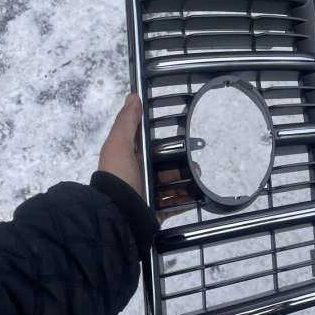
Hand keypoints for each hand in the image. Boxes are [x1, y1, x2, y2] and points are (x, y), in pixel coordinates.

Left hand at [98, 94, 199, 216]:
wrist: (116, 216)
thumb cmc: (117, 178)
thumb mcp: (118, 145)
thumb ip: (126, 122)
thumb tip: (133, 97)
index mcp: (131, 160)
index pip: (152, 148)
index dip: (166, 144)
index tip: (183, 141)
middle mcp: (139, 177)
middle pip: (166, 168)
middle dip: (182, 165)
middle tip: (196, 166)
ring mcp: (148, 195)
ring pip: (173, 185)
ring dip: (187, 182)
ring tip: (198, 182)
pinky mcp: (155, 212)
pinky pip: (174, 205)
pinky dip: (185, 201)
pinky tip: (195, 196)